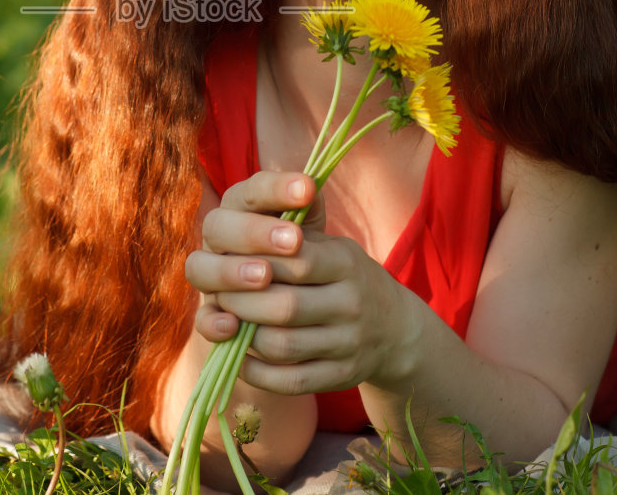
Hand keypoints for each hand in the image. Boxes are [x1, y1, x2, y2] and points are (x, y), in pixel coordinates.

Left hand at [184, 170, 411, 395]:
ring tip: (231, 322)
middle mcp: (352, 303)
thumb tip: (237, 233)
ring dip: (245, 337)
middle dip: (240, 302)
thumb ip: (290, 238)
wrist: (395, 327)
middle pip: (283, 307)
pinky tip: (241, 357)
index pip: (294, 261)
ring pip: (282, 346)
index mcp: (346, 262)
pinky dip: (257, 373)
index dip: (254, 263)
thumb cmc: (344, 277)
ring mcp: (348, 344)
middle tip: (221, 295)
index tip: (229, 262)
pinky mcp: (341, 377)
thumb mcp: (331, 246)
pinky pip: (290, 382)